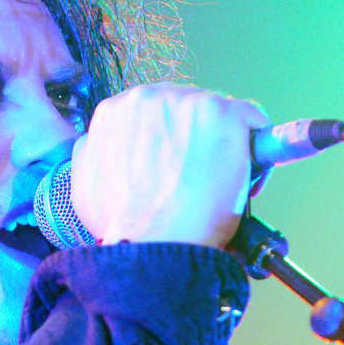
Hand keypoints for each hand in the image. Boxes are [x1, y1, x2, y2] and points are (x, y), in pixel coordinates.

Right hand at [70, 82, 270, 248]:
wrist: (152, 246)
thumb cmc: (123, 229)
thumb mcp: (88, 189)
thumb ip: (96, 160)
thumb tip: (108, 154)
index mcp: (113, 114)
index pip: (151, 116)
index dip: (166, 145)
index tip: (173, 170)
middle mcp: (146, 98)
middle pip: (185, 111)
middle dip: (193, 143)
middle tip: (196, 182)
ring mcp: (186, 102)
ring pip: (219, 116)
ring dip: (222, 146)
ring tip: (218, 186)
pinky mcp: (222, 113)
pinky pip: (253, 121)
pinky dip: (255, 148)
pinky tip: (244, 179)